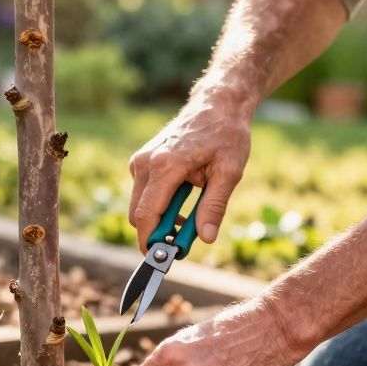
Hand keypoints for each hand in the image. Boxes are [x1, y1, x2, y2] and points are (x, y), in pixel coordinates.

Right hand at [128, 99, 250, 250]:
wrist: (217, 105)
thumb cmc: (226, 135)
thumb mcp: (229, 172)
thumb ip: (214, 206)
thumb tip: (205, 238)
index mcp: (165, 165)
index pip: (146, 215)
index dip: (151, 242)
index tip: (164, 260)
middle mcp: (145, 162)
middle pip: (137, 214)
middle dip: (155, 234)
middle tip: (182, 243)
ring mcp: (140, 161)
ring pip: (138, 206)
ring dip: (158, 219)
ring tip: (189, 218)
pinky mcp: (142, 161)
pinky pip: (143, 194)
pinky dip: (158, 205)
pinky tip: (183, 200)